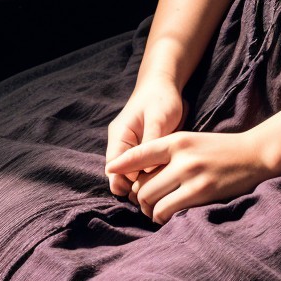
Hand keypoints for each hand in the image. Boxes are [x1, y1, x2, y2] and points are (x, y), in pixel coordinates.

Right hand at [105, 76, 186, 198]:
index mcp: (119, 137)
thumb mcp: (157, 118)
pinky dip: (150, 179)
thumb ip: (150, 143)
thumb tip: (146, 172)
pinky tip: (163, 183)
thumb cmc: (160, 99)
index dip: (125, 182)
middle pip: (121, 176)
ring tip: (159, 192)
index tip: (143, 190)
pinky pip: (143, 171)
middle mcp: (122, 146)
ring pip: (132, 176)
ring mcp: (133, 150)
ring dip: (142, 186)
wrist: (165, 85)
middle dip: (134, 188)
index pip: (114, 168)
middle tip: (152, 196)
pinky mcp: (144, 153)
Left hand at [105, 129, 273, 224]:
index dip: (122, 163)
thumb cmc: (219, 150)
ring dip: (150, 211)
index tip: (110, 170)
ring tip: (156, 212)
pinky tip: (169, 217)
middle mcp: (181, 156)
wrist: (254, 155)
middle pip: (143, 184)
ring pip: (153, 200)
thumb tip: (140, 176)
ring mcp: (191, 175)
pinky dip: (163, 218)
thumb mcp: (191, 142)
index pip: (140, 153)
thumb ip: (168, 153)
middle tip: (146, 204)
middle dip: (140, 198)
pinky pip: (169, 211)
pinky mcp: (201, 193)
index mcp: (177, 140)